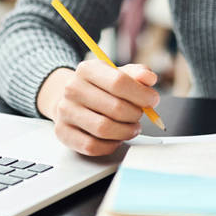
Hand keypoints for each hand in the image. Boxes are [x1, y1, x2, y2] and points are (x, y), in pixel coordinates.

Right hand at [36, 60, 158, 156]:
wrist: (72, 100)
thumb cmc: (100, 88)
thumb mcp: (118, 74)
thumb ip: (137, 74)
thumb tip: (149, 78)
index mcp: (88, 69)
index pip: (119, 82)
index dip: (142, 94)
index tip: (152, 100)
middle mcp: (73, 89)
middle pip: (115, 108)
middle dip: (135, 115)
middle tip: (139, 116)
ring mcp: (65, 111)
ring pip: (104, 129)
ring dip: (125, 132)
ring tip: (131, 128)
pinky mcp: (63, 132)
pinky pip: (92, 146)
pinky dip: (110, 146)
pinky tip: (115, 139)